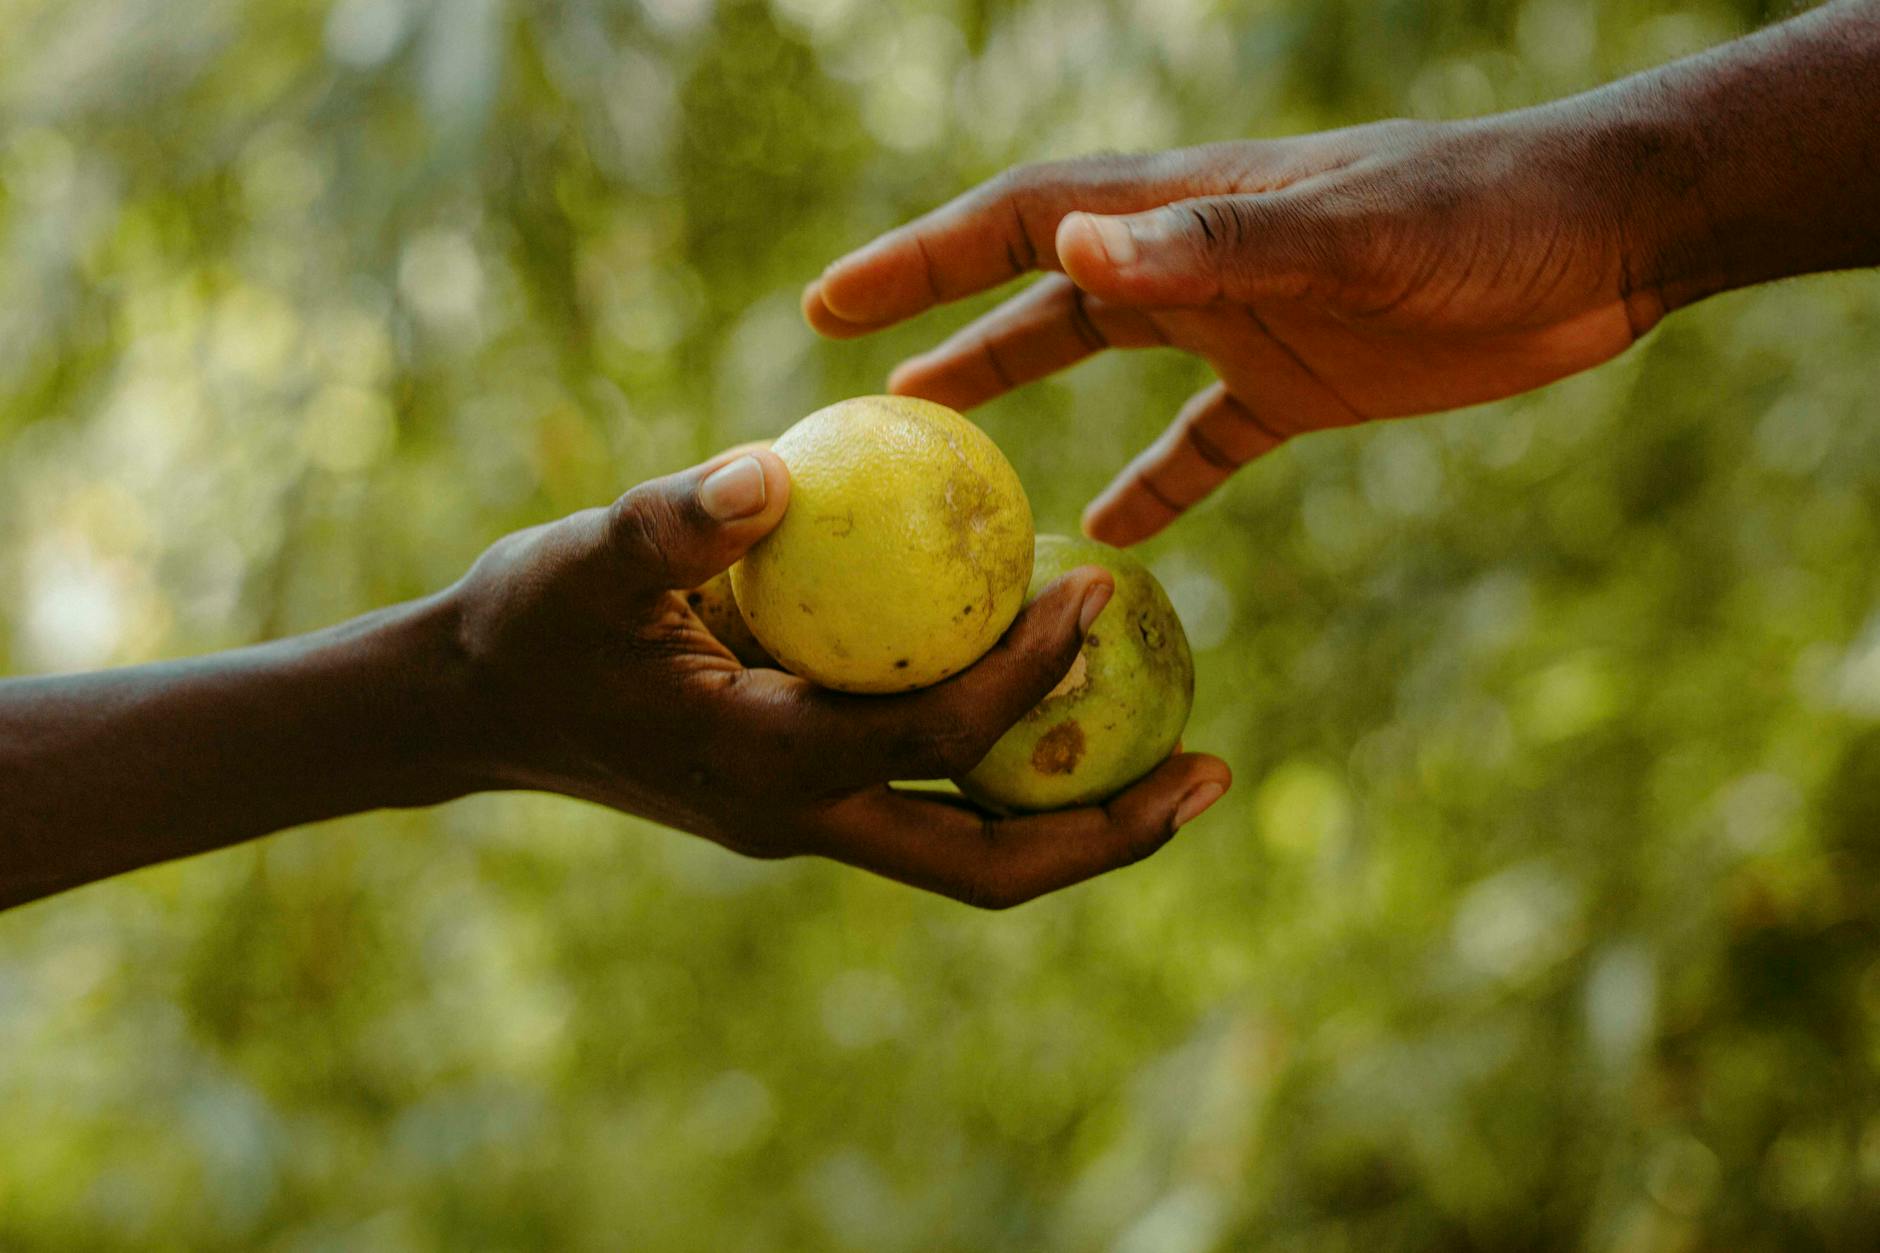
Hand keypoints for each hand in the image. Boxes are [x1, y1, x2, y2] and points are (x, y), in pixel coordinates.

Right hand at [446, 447, 1231, 907]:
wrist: (475, 705)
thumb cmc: (525, 624)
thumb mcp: (584, 558)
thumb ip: (675, 519)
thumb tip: (778, 467)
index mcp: (765, 765)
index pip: (934, 736)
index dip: (1029, 671)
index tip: (1101, 586)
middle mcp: (803, 818)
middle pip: (989, 868)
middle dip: (1108, 837)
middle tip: (1219, 775)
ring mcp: (810, 819)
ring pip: (973, 849)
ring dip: (1082, 818)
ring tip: (1190, 756)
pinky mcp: (808, 795)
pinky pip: (936, 796)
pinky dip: (1012, 766)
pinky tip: (1064, 690)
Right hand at [803, 115, 1667, 544]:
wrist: (1603, 239)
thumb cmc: (1484, 216)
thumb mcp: (1353, 231)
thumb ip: (1216, 244)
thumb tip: (1072, 252)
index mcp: (1187, 216)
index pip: (1021, 224)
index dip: (920, 260)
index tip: (832, 305)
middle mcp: (1197, 264)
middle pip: (1039, 296)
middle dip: (942, 328)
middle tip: (860, 389)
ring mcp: (1245, 324)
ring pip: (1103, 364)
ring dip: (1020, 399)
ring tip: (942, 455)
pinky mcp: (1300, 385)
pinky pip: (1201, 443)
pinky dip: (1153, 485)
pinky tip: (1111, 536)